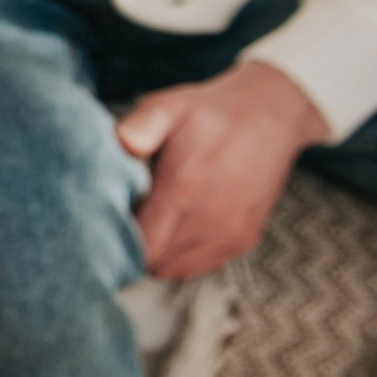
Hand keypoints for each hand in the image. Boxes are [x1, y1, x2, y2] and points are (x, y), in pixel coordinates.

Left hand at [119, 58, 331, 281]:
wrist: (269, 114)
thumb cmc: (209, 113)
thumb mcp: (168, 106)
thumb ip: (140, 126)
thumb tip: (123, 143)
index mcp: (183, 189)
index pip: (140, 245)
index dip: (116, 238)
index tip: (108, 218)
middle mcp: (210, 219)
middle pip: (154, 262)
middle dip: (133, 246)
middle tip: (128, 216)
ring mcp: (231, 234)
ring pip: (176, 269)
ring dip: (159, 252)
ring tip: (154, 218)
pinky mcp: (245, 240)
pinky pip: (201, 265)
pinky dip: (184, 253)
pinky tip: (179, 223)